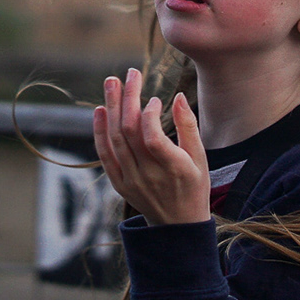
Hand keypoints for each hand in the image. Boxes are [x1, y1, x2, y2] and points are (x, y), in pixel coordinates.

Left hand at [92, 69, 208, 225]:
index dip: (150, 113)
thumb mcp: (200, 158)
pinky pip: (105, 155)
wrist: (177, 225)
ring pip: (115, 140)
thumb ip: (189, 127)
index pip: (152, 137)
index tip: (155, 99)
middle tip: (129, 74)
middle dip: (127, 99)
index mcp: (173, 168)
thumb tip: (177, 96)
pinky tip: (100, 111)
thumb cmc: (194, 186)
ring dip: (111, 108)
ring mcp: (131, 180)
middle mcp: (148, 175)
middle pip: (129, 131)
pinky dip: (100, 132)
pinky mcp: (119, 184)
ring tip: (111, 82)